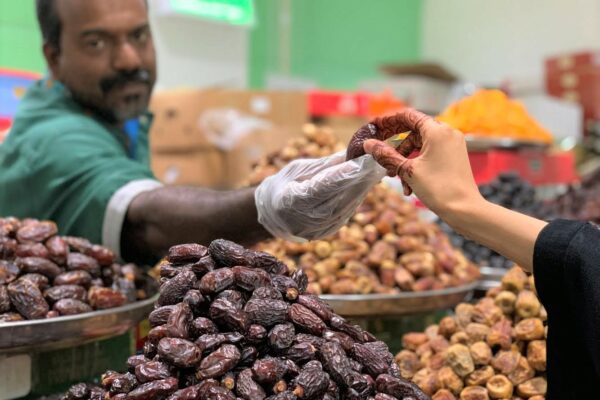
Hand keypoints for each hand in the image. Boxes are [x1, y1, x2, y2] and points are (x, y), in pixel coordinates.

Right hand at [255, 151, 385, 240]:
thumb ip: (324, 165)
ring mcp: (320, 227)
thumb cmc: (283, 185)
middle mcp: (308, 217)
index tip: (363, 160)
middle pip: (342, 195)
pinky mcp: (329, 231)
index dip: (346, 172)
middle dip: (362, 177)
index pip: (325, 184)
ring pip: (349, 204)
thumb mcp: (297, 169)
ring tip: (377, 169)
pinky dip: (358, 196)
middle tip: (379, 160)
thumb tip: (349, 153)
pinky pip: (348, 210)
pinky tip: (368, 183)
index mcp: (294, 199)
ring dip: (365, 186)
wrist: (273, 215)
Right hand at [362, 109, 482, 216]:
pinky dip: (418, 165)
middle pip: (413, 132)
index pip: (408, 116)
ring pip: (420, 146)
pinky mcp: (454, 156)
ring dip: (405, 161)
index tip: (375, 128)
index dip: (389, 121)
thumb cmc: (438, 188)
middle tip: (382, 159)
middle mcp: (447, 133)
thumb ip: (386, 155)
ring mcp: (452, 145)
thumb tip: (368, 144)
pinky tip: (410, 185)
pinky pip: (430, 154)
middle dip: (396, 149)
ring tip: (397, 179)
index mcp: (437, 131)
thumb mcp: (407, 171)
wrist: (465, 210)